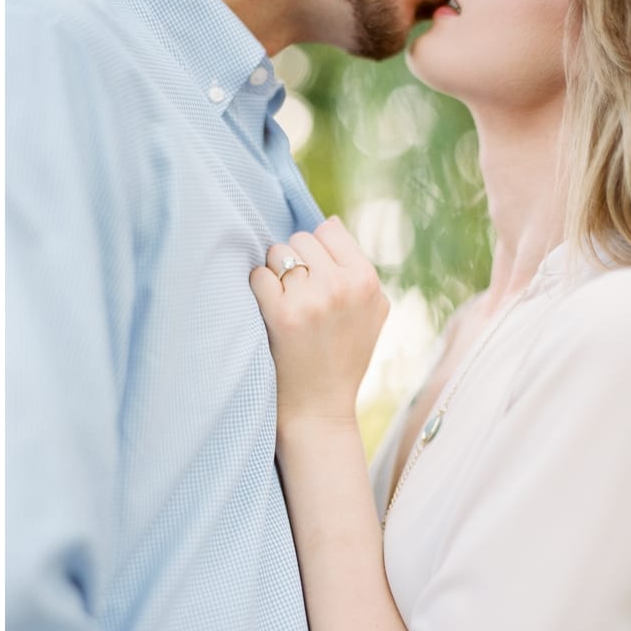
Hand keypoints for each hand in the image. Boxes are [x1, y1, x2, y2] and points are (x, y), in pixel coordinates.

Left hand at [250, 217, 388, 422]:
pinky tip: (269, 313)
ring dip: (274, 273)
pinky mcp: (283, 315)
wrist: (321, 408)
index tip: (315, 276)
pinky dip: (258, 291)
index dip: (317, 251)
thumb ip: (358, 268)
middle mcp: (343, 286)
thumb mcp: (372, 312)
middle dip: (294, 261)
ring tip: (285, 304)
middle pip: (300, 239)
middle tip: (298, 296)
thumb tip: (330, 222)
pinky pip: (258, 276)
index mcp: (368, 281)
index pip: (329, 230)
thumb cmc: (344, 357)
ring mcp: (314, 299)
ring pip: (276, 253)